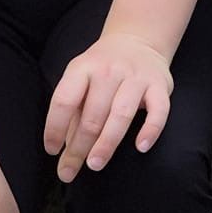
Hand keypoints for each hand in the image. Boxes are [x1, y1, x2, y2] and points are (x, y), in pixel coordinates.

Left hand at [44, 32, 173, 183]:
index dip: (54, 127)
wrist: (138, 40)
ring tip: (95, 164)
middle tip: (70, 172)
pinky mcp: (160, 85)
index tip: (51, 151)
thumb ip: (74, 113)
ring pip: (121, 114)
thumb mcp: (81, 80)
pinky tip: (141, 147)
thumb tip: (63, 153)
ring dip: (107, 142)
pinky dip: (150, 130)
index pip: (64, 100)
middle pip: (92, 114)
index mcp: (83, 68)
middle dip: (79, 147)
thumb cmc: (103, 69)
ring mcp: (136, 77)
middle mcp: (109, 70)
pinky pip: (158, 110)